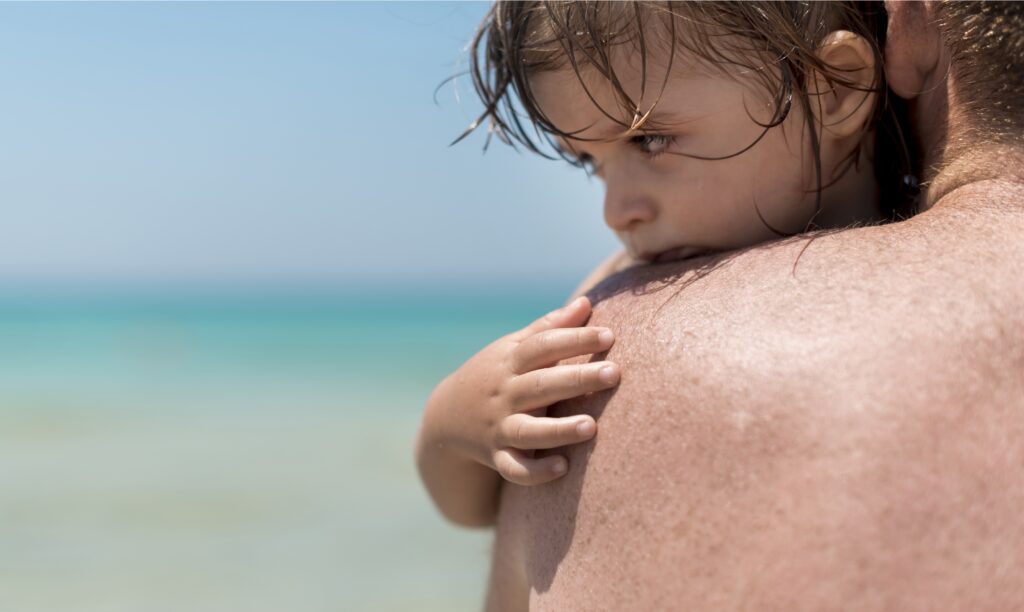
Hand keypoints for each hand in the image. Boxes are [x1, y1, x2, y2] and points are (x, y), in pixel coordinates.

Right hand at [432, 296, 618, 485]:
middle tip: (614, 373)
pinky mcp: (497, 457)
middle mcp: (506, 394)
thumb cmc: (495, 374)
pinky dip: (535, 471)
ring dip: (559, 430)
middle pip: (542, 385)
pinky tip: (563, 468)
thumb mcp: (513, 347)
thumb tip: (587, 302)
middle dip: (577, 379)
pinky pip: (515, 469)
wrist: (447, 416)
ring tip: (591, 427)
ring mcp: (500, 427)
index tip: (609, 336)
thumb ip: (549, 327)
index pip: (544, 346)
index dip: (575, 339)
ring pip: (529, 431)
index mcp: (512, 362)